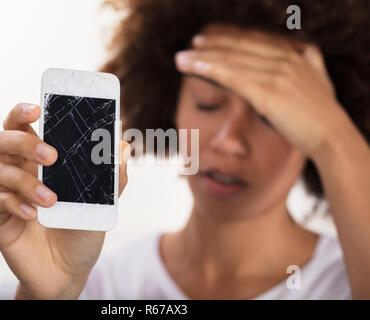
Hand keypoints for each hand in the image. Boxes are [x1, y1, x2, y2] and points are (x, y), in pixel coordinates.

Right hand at [0, 103, 129, 298]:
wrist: (69, 270)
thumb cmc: (83, 229)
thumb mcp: (103, 202)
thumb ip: (113, 175)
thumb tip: (123, 144)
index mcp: (42, 161)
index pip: (24, 127)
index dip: (23, 112)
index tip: (37, 107)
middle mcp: (22, 172)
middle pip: (4, 140)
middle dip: (23, 141)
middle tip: (49, 155)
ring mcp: (9, 194)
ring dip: (26, 181)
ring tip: (51, 200)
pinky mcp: (1, 220)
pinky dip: (15, 204)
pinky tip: (34, 214)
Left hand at [175, 26, 352, 157]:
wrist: (332, 137)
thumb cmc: (323, 115)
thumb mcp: (319, 80)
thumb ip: (310, 64)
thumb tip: (307, 51)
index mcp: (294, 56)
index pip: (253, 44)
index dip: (228, 42)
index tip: (208, 43)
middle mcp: (284, 60)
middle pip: (238, 49)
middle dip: (211, 47)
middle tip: (190, 47)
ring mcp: (276, 74)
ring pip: (231, 61)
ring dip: (203, 59)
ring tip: (181, 58)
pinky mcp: (268, 92)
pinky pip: (233, 77)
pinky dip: (212, 70)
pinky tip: (195, 68)